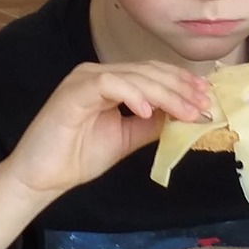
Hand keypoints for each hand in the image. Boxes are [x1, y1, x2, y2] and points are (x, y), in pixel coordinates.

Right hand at [0, 63, 211, 248]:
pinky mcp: (73, 92)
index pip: (151, 73)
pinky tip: (149, 112)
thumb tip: (183, 115)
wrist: (41, 177)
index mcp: (110, 82)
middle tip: (203, 104)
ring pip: (134, 76)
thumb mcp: (126, 138)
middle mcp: (97, 74)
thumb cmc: (77, 157)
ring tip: (186, 111)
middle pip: (148, 71)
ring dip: (165, 93)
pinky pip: (109, 84)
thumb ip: (151, 124)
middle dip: (180, 87)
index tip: (206, 98)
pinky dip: (132, 95)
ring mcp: (84, 79)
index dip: (181, 83)